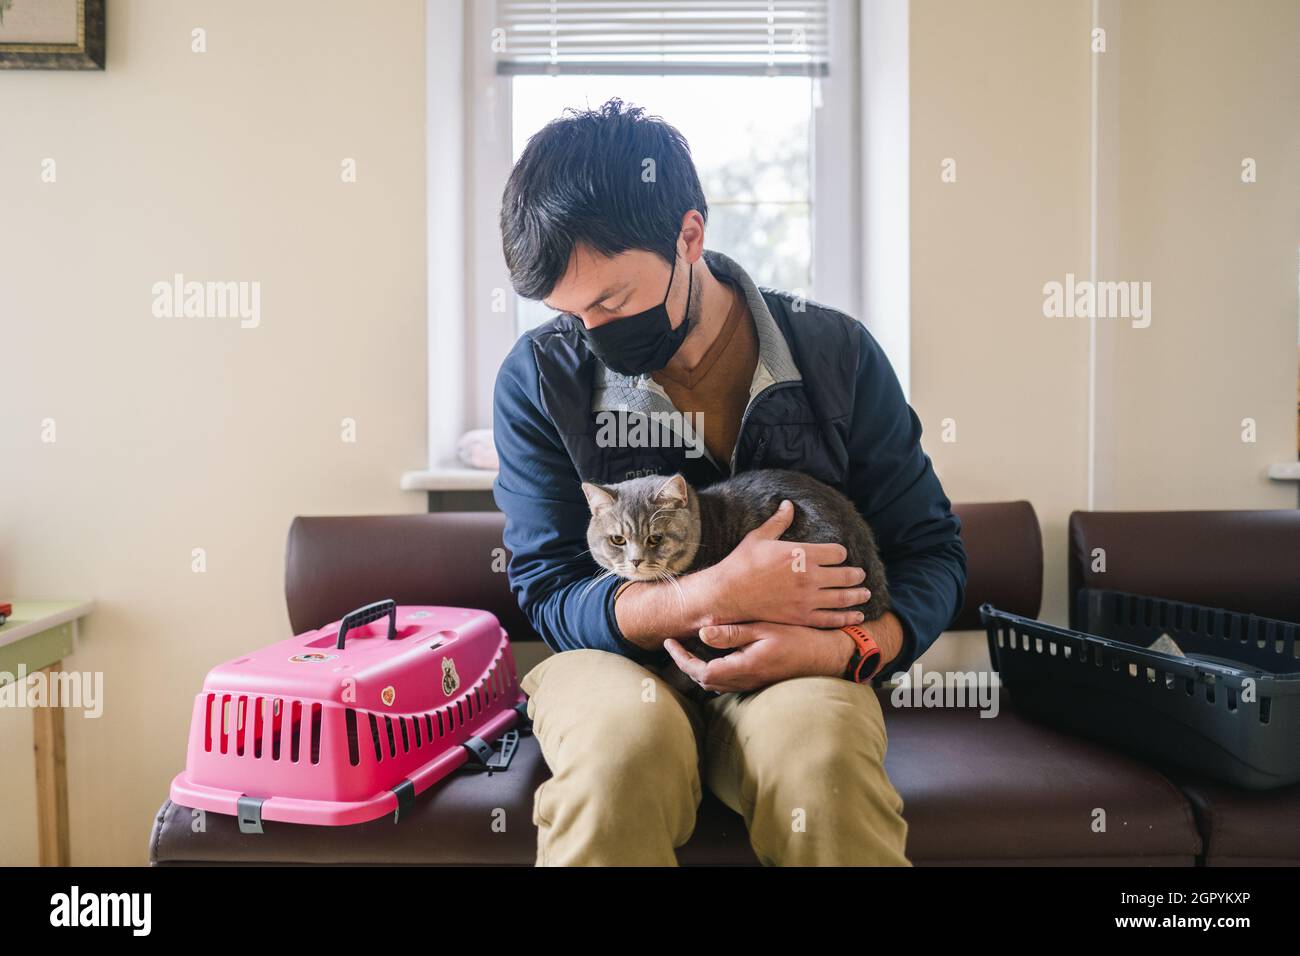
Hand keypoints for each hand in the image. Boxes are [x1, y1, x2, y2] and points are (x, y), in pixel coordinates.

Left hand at [664, 622, 852, 692]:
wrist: (826, 656)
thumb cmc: (799, 639)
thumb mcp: (765, 629)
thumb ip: (733, 633)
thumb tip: (702, 633)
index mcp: (743, 667)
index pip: (701, 670)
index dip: (681, 658)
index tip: (670, 642)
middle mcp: (745, 680)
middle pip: (704, 680)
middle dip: (685, 664)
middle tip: (675, 644)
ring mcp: (752, 684)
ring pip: (715, 684)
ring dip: (698, 669)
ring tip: (689, 649)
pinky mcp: (758, 682)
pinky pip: (728, 683)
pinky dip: (714, 672)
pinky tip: (715, 656)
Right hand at [689, 500, 871, 629]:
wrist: (728, 593)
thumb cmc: (742, 563)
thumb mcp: (760, 537)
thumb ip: (779, 521)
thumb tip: (788, 504)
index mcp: (801, 554)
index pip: (836, 553)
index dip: (841, 554)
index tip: (840, 556)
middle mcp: (809, 576)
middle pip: (845, 575)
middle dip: (856, 575)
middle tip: (861, 576)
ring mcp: (807, 598)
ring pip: (842, 597)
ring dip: (857, 596)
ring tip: (865, 594)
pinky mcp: (801, 617)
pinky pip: (830, 618)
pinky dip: (846, 617)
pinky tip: (856, 616)